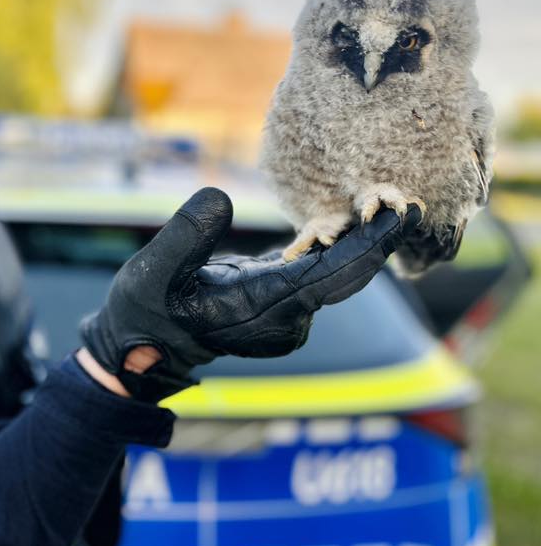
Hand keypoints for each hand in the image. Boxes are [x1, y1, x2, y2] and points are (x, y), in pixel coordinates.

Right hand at [80, 188, 421, 402]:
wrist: (142, 350)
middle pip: (345, 275)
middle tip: (402, 195)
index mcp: (261, 308)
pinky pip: (320, 271)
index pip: (331, 277)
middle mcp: (285, 317)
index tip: (400, 214)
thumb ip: (186, 235)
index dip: (369, 247)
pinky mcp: (279, 298)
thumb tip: (221, 196)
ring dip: (360, 239)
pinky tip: (353, 216)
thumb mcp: (151, 272)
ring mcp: (285, 313)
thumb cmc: (144, 314)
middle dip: (377, 238)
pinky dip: (338, 245)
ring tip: (383, 197)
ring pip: (337, 272)